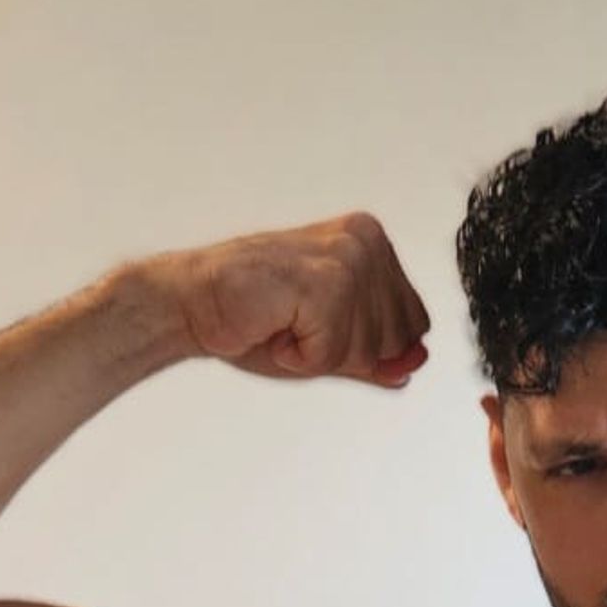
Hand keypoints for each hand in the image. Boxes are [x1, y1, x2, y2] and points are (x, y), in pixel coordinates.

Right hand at [154, 212, 431, 386]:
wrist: (193, 303)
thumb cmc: (255, 317)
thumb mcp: (330, 343)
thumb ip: (375, 354)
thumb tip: (413, 366)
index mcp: (373, 244)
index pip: (413, 326)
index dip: (365, 348)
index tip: (316, 324)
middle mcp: (366, 241)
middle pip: (397, 342)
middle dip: (344, 353)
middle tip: (296, 325)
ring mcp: (348, 256)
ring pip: (368, 351)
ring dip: (318, 355)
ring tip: (283, 323)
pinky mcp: (325, 280)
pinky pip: (334, 354)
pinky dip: (300, 358)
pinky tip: (274, 327)